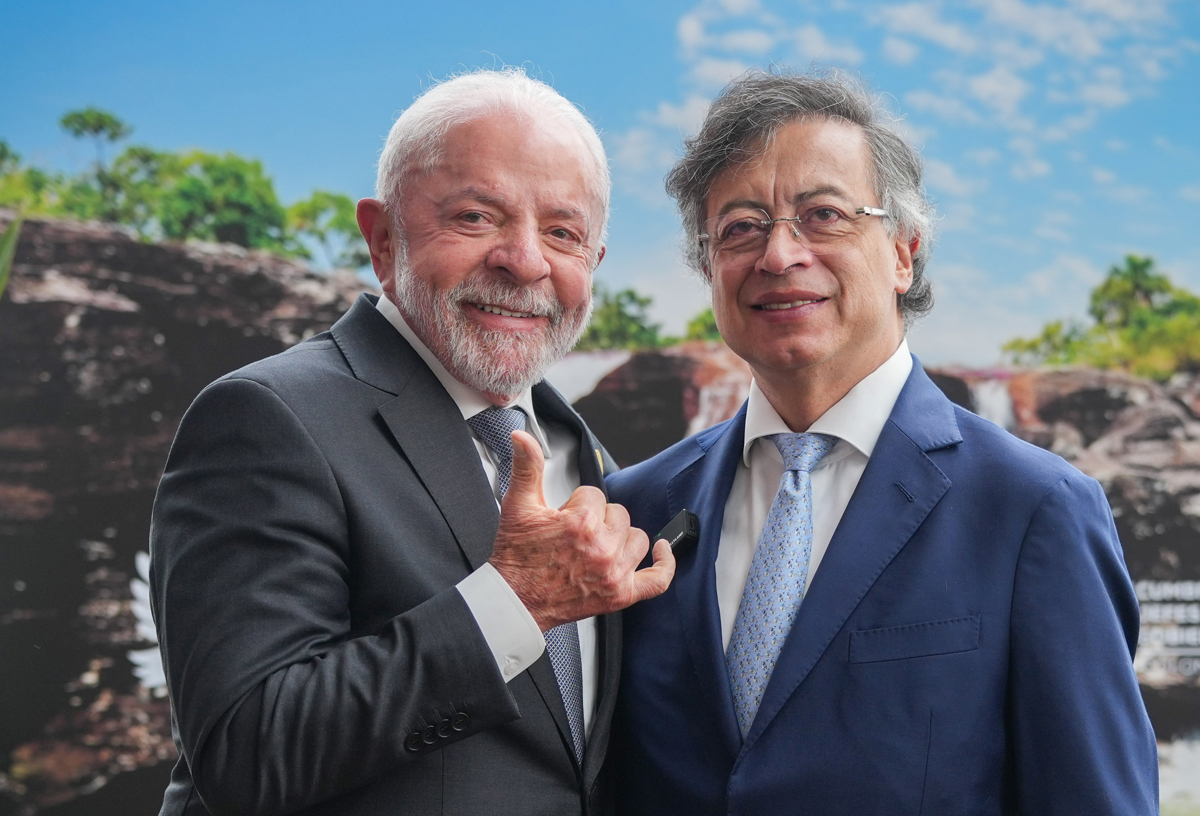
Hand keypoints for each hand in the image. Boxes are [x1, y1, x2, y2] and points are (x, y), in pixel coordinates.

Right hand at [489, 430, 674, 630]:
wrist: (515, 601)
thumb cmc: (517, 558)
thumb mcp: (518, 506)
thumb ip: (527, 468)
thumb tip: (523, 438)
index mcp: (580, 523)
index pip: (596, 495)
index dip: (578, 504)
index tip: (564, 517)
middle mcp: (601, 548)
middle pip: (619, 515)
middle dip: (599, 519)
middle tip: (575, 534)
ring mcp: (614, 573)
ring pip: (638, 538)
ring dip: (621, 537)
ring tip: (598, 544)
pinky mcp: (620, 595)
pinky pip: (657, 579)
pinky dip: (664, 564)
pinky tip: (661, 550)